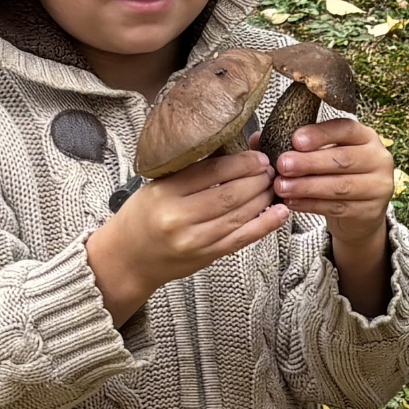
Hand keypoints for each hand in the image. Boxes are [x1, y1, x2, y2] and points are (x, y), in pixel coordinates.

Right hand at [87, 150, 285, 325]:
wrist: (128, 258)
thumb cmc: (143, 216)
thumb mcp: (157, 186)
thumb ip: (190, 172)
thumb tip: (232, 150)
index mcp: (164, 192)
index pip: (211, 171)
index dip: (241, 162)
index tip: (258, 156)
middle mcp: (179, 217)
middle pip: (230, 194)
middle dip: (257, 179)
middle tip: (270, 170)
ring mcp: (195, 240)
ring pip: (239, 215)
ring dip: (263, 198)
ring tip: (274, 185)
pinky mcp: (207, 256)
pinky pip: (242, 239)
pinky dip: (264, 225)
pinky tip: (280, 213)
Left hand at [270, 119, 394, 316]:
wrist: (362, 212)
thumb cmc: (338, 176)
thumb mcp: (323, 156)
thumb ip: (297, 146)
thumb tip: (258, 139)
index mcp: (366, 137)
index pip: (346, 129)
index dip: (320, 134)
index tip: (295, 140)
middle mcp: (378, 159)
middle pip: (342, 160)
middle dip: (309, 163)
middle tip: (282, 166)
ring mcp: (378, 187)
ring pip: (339, 186)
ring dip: (307, 186)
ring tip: (281, 187)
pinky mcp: (370, 212)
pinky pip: (337, 208)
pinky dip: (311, 205)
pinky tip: (292, 202)